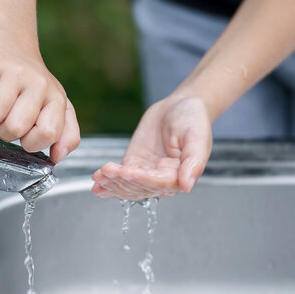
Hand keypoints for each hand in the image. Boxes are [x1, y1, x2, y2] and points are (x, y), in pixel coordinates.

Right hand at [0, 30, 79, 162]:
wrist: (10, 40)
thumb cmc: (31, 83)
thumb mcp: (55, 106)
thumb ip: (66, 134)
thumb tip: (57, 157)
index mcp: (57, 99)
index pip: (48, 134)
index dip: (31, 142)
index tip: (25, 134)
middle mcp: (39, 84)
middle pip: (15, 128)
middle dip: (4, 131)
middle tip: (6, 117)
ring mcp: (14, 73)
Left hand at [92, 96, 211, 199]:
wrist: (179, 106)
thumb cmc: (193, 120)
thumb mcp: (197, 137)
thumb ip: (194, 163)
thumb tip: (187, 185)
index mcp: (179, 176)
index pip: (157, 183)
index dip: (141, 179)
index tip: (126, 172)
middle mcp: (162, 180)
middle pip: (139, 187)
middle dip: (121, 181)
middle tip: (106, 171)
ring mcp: (146, 175)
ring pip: (127, 186)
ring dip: (112, 184)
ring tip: (98, 176)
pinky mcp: (134, 166)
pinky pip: (121, 178)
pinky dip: (108, 182)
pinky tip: (97, 184)